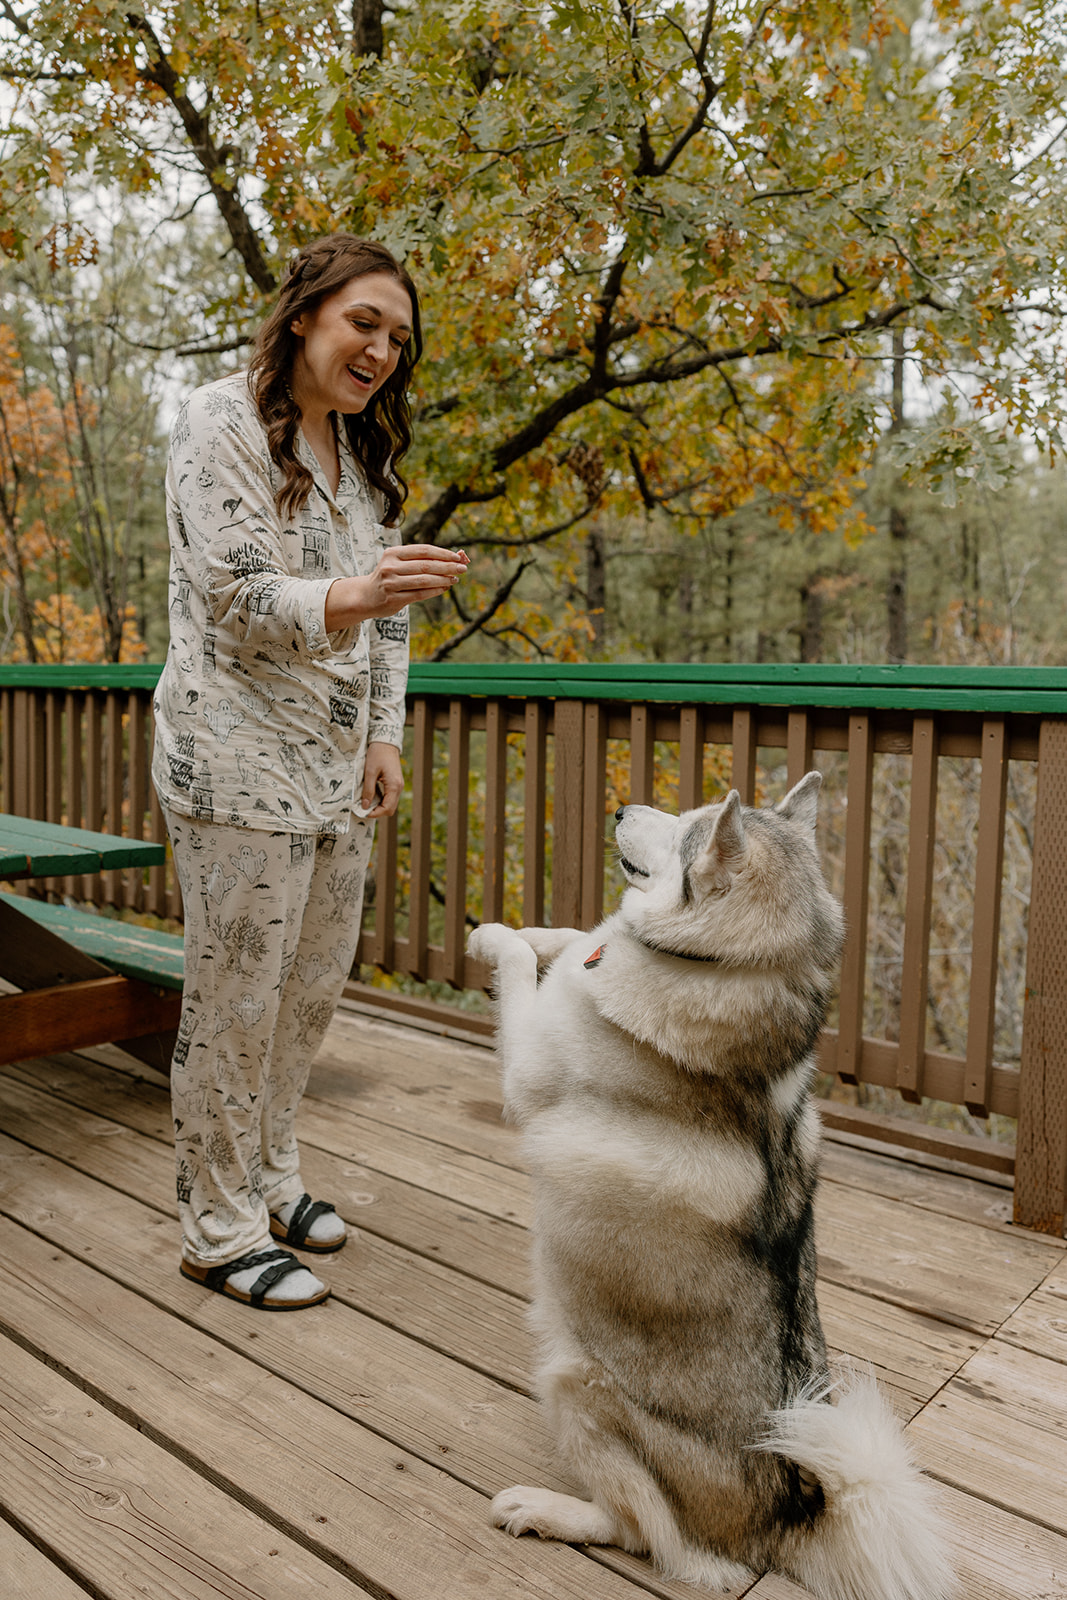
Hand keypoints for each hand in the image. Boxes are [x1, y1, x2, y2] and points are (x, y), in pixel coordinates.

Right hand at [325, 545, 469, 630]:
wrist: (366, 596)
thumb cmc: (389, 576)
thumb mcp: (399, 563)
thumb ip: (422, 560)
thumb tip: (454, 558)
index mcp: (393, 553)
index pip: (423, 550)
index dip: (442, 553)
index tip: (458, 556)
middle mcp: (390, 567)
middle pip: (426, 565)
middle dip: (448, 566)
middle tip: (463, 568)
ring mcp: (391, 583)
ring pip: (424, 580)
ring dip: (443, 580)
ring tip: (455, 579)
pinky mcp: (394, 599)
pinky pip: (420, 594)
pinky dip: (435, 591)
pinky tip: (444, 588)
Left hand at [358, 741, 403, 818]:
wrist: (385, 742)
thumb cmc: (377, 754)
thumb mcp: (370, 772)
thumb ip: (368, 790)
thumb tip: (365, 806)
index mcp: (394, 786)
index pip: (387, 808)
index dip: (375, 813)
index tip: (363, 812)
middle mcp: (399, 787)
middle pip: (390, 809)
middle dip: (378, 811)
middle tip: (364, 808)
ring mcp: (398, 785)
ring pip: (390, 803)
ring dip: (379, 806)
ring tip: (366, 802)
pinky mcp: (395, 783)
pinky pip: (389, 796)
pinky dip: (381, 799)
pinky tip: (371, 795)